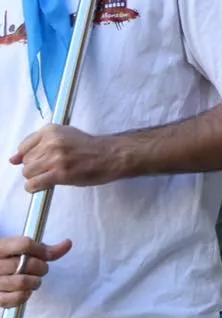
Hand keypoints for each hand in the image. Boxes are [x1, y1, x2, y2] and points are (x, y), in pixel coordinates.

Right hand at [0, 236, 71, 307]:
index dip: (41, 250)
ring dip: (35, 282)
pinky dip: (26, 295)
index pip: (24, 244)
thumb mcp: (19, 250)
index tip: (47, 254)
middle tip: (40, 269)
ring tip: (33, 280)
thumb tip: (67, 244)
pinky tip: (25, 290)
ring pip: (23, 282)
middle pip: (27, 264)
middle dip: (41, 267)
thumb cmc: (7, 261)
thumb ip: (43, 248)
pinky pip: (17, 297)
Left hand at [12, 126, 128, 192]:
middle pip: (26, 161)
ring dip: (38, 177)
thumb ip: (38, 144)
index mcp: (51, 130)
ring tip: (54, 175)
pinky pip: (34, 184)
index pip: (24, 147)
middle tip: (54, 167)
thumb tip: (12, 159)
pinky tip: (47, 184)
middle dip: (36, 167)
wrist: (112, 156)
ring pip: (28, 173)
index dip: (32, 157)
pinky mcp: (60, 174)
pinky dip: (36, 187)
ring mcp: (55, 158)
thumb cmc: (90, 147)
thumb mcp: (65, 136)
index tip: (42, 160)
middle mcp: (51, 142)